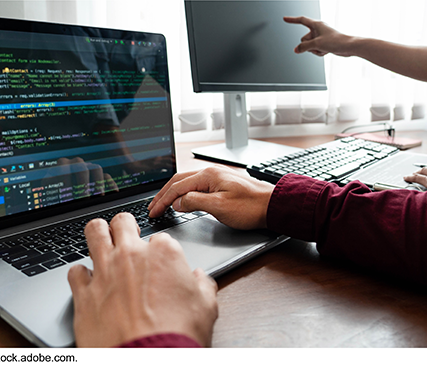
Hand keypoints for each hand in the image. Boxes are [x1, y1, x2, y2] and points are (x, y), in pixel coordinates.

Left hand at [67, 214, 217, 346]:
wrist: (147, 361)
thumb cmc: (177, 336)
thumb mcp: (206, 308)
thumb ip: (202, 286)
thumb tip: (199, 279)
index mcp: (164, 253)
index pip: (161, 237)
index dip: (162, 251)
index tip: (161, 264)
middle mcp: (131, 255)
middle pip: (123, 221)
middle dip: (126, 227)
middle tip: (128, 238)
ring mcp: (104, 272)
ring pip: (94, 231)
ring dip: (99, 234)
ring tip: (103, 241)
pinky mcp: (84, 293)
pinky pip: (74, 271)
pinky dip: (81, 274)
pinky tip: (88, 282)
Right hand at [148, 166, 273, 229]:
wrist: (273, 205)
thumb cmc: (251, 207)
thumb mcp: (219, 207)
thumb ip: (195, 202)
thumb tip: (178, 202)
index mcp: (207, 176)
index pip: (177, 187)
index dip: (162, 201)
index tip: (154, 212)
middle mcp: (211, 173)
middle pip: (179, 182)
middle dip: (163, 195)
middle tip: (153, 208)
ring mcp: (216, 177)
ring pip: (187, 183)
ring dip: (172, 193)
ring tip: (163, 203)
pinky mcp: (222, 184)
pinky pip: (196, 186)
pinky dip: (184, 192)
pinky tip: (183, 199)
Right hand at [283, 16, 353, 56]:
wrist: (348, 47)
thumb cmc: (336, 41)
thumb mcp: (316, 44)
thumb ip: (304, 47)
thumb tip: (296, 50)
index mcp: (316, 25)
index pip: (301, 20)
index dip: (292, 20)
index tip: (285, 19)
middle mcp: (318, 30)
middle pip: (304, 39)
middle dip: (308, 46)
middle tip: (317, 46)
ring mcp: (321, 37)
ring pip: (309, 46)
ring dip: (314, 50)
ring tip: (324, 49)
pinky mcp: (324, 43)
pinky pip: (315, 49)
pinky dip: (319, 52)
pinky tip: (326, 51)